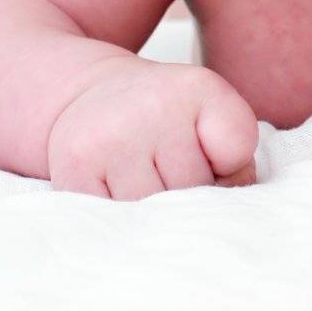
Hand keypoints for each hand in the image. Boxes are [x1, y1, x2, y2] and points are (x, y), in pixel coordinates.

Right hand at [47, 56, 258, 199]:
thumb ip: (236, 156)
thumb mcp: (212, 112)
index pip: (236, 150)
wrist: (91, 94)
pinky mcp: (74, 171)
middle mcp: (152, 106)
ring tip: (142, 175)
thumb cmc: (163, 115)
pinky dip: (123, 219)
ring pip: (157, 213)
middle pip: (196, 189)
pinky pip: (118, 223)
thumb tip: (215, 214)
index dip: (228, 164)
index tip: (206, 149)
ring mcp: (110, 139)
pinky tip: (117, 189)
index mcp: (196, 87)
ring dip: (155, 209)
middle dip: (190, 191)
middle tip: (166, 164)